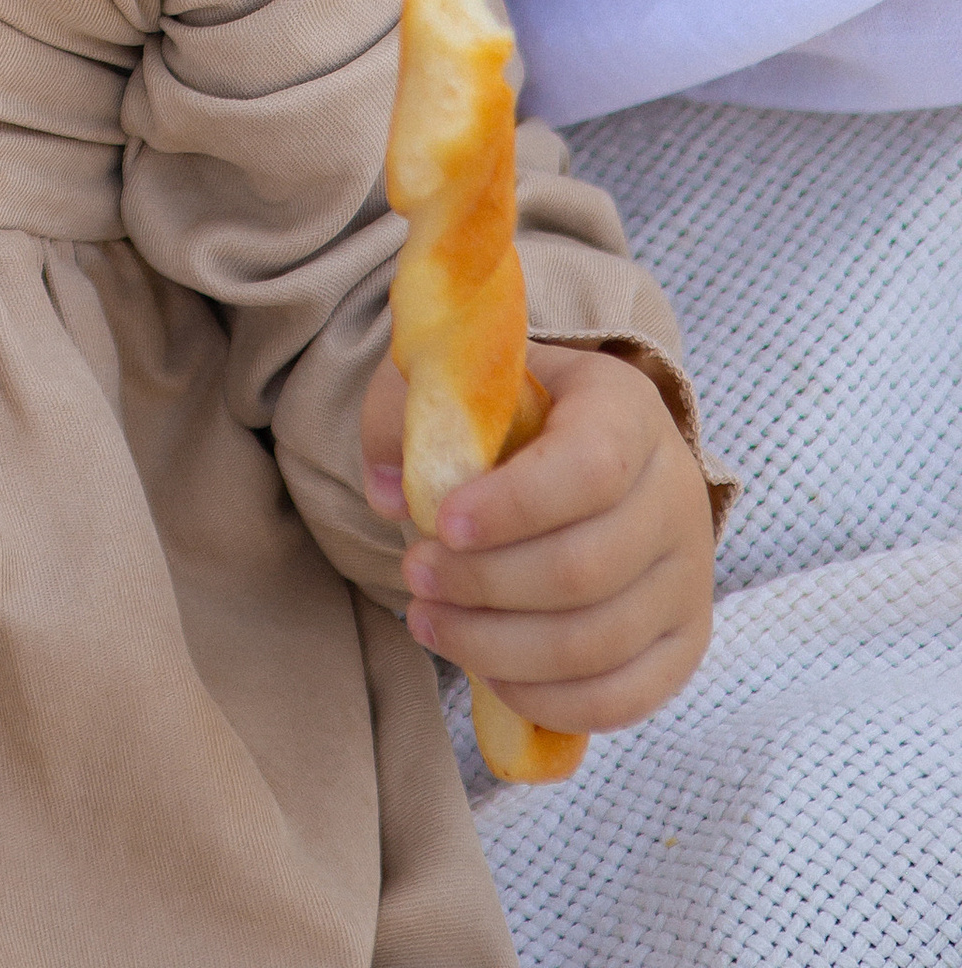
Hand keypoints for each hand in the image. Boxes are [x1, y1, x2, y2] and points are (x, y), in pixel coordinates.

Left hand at [360, 341, 714, 732]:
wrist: (585, 449)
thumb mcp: (457, 381)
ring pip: (597, 643)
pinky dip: (544, 699)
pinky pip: (621, 697)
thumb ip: (407, 416)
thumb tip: (390, 495)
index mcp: (627, 410)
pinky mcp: (683, 643)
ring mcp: (689, 577)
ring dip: (496, 647)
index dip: (512, 507)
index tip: (441, 524)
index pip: (590, 469)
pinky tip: (484, 671)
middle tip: (413, 575)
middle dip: (483, 585)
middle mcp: (676, 494)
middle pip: (586, 569)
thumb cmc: (512, 414)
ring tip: (429, 623)